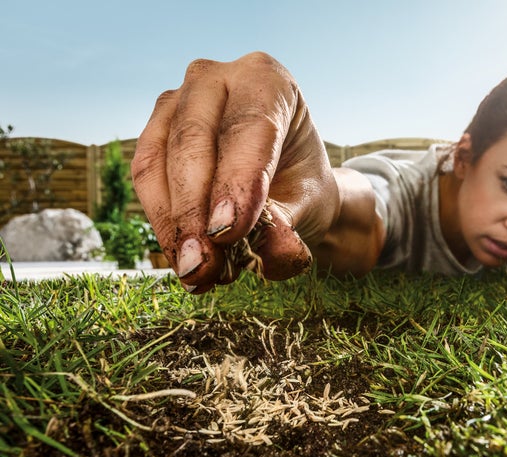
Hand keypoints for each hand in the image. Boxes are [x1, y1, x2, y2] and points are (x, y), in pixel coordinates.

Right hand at [131, 52, 336, 292]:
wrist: (287, 182)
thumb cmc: (299, 182)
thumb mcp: (306, 203)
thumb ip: (288, 226)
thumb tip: (275, 259)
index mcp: (268, 80)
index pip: (249, 127)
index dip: (236, 181)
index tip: (227, 232)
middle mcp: (217, 78)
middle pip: (192, 139)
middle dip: (194, 210)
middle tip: (203, 264)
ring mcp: (177, 101)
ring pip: (157, 160)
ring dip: (172, 223)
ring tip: (195, 271)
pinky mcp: (152, 132)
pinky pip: (145, 178)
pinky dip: (162, 223)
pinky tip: (181, 259)